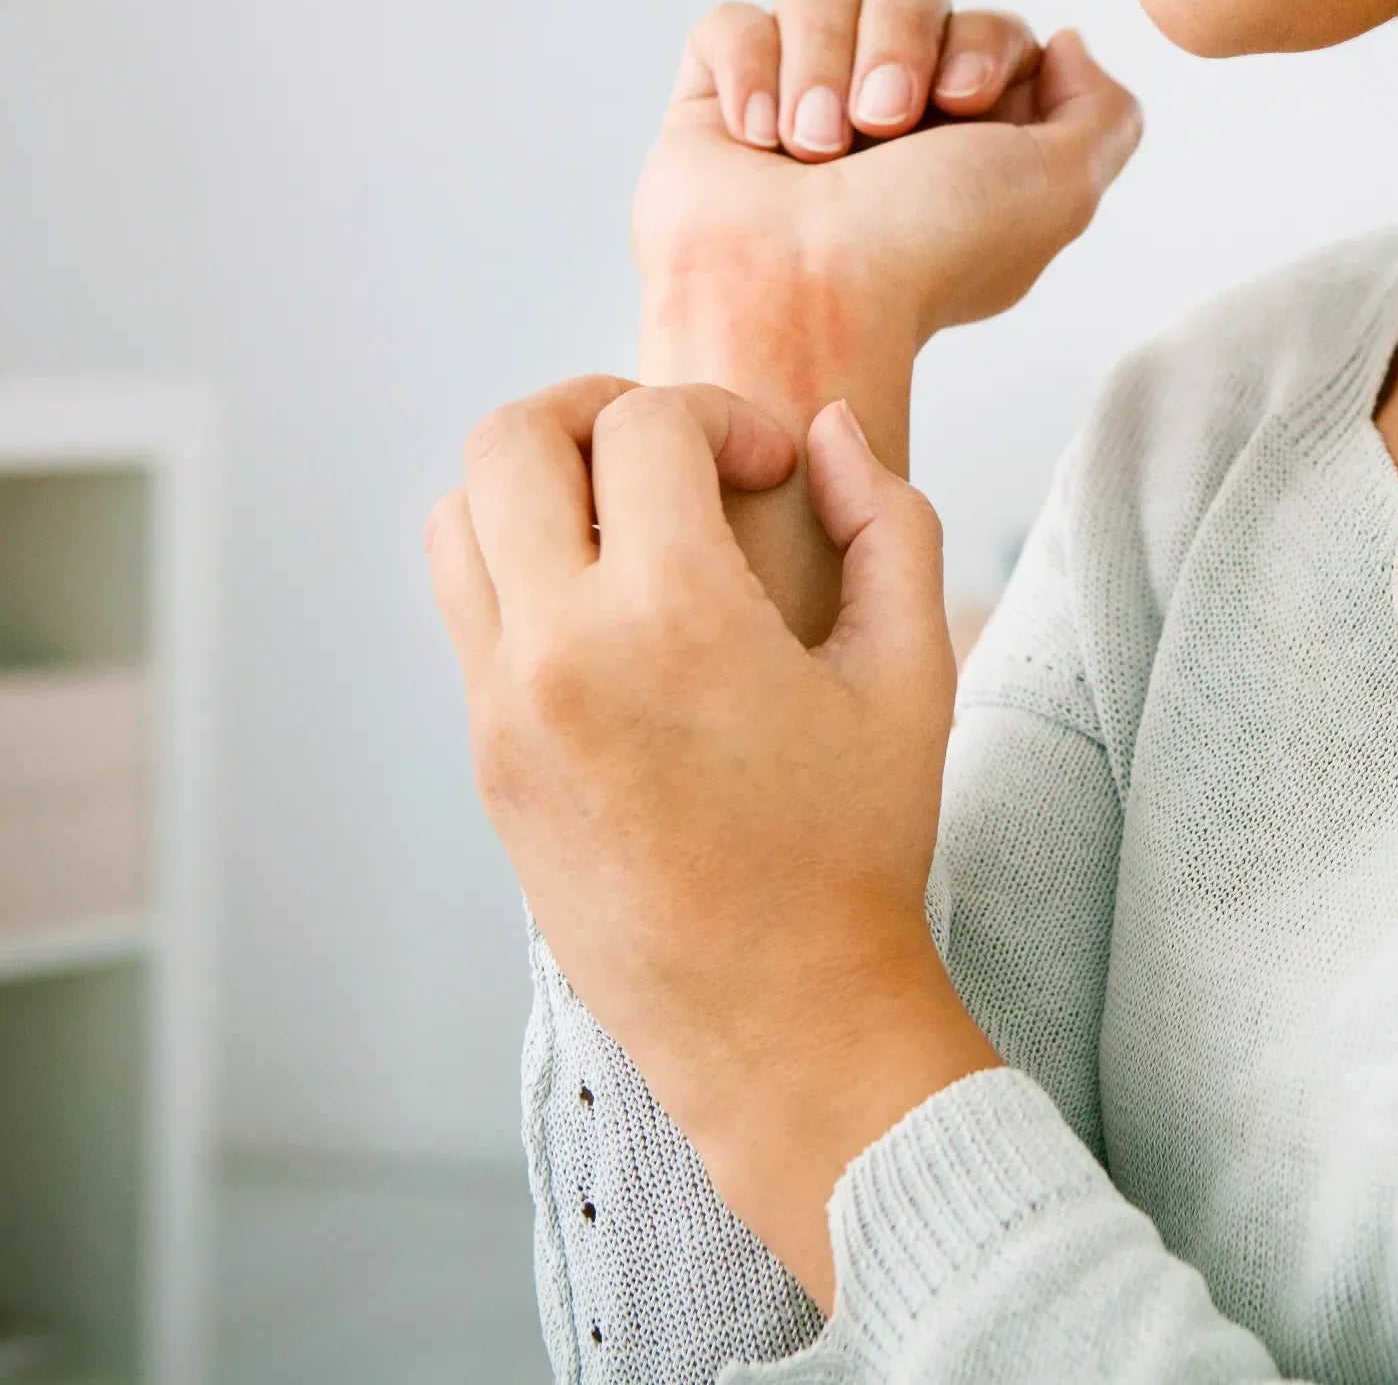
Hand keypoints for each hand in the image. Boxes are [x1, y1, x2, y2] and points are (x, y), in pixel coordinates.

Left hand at [427, 376, 999, 1305]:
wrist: (777, 1014)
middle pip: (510, 438)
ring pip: (458, 517)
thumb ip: (890, 524)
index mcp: (675, 620)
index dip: (724, 414)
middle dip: (599, 409)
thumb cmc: (858, 848)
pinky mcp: (486, 758)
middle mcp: (561, 651)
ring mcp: (504, 708)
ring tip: (632, 521)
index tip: (777, 468)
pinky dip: (525, 568)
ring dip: (540, 485)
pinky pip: (469, 610)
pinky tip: (620, 611)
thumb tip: (824, 431)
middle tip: (679, 454)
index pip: (645, 425)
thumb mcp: (912, 672)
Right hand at [635, 0, 1143, 348]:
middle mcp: (886, 109)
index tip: (962, 103)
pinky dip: (749, 68)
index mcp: (968, 134)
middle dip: (899, 48)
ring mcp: (799, 100)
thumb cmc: (929, 253)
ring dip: (822, 63)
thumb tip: (1068, 43)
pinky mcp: (717, 100)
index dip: (981, 43)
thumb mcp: (1062, 187)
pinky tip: (759, 138)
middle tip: (883, 125)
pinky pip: (733, 22)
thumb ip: (1103, 113)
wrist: (805, 294)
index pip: (987, 25)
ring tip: (815, 147)